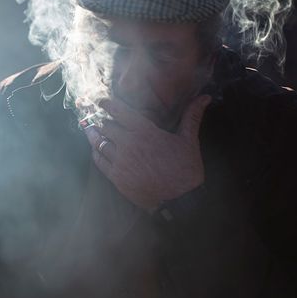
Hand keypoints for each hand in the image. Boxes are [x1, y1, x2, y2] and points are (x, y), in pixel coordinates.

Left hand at [84, 94, 210, 210]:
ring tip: (90, 130)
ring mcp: (120, 161)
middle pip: (107, 126)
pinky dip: (96, 152)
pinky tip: (96, 149)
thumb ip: (192, 116)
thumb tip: (205, 97)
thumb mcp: (189, 140)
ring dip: (95, 135)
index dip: (108, 104)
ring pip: (99, 143)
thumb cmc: (185, 169)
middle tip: (100, 118)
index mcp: (145, 131)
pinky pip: (99, 161)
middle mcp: (128, 144)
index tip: (102, 101)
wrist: (180, 200)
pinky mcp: (116, 177)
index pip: (119, 112)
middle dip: (104, 121)